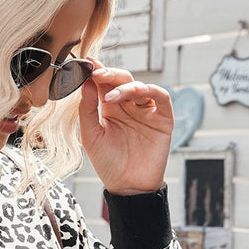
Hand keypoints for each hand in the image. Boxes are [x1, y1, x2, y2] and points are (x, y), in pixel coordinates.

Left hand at [78, 64, 173, 194]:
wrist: (128, 186)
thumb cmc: (108, 163)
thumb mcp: (91, 136)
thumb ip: (87, 110)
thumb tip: (85, 82)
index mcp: (111, 108)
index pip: (104, 84)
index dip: (96, 72)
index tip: (86, 63)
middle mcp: (129, 106)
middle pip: (122, 80)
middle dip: (110, 74)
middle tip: (97, 73)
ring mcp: (147, 111)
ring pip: (140, 87)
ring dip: (125, 86)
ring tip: (110, 96)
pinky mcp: (163, 119)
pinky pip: (161, 97)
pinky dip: (150, 90)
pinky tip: (136, 94)